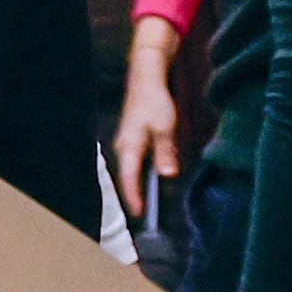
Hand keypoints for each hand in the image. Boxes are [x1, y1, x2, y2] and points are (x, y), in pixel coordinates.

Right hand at [112, 21, 181, 216]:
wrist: (146, 76)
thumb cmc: (154, 99)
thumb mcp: (166, 126)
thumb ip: (166, 152)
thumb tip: (167, 174)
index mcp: (130, 145)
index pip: (129, 178)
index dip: (134, 197)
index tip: (140, 214)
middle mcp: (124, 146)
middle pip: (128, 177)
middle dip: (136, 196)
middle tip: (145, 215)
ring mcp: (126, 141)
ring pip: (132, 169)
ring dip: (139, 185)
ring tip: (148, 203)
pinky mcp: (132, 137)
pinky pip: (136, 161)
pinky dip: (142, 172)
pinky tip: (152, 178)